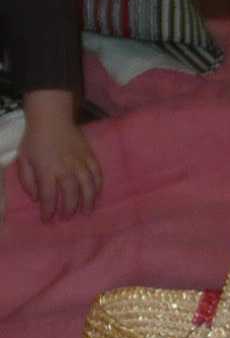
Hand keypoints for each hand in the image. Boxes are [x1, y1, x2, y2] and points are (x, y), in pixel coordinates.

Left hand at [15, 91, 102, 221]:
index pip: (48, 196)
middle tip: (67, 217)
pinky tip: (96, 193)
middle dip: (69, 209)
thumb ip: (28, 181)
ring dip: (88, 201)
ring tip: (86, 211)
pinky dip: (98, 185)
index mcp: (46, 170)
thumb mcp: (23, 160)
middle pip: (71, 194)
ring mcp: (79, 161)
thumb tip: (37, 197)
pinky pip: (97, 173)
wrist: (51, 117)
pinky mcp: (89, 155)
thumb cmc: (35, 139)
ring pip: (88, 186)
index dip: (48, 211)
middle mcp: (65, 168)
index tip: (47, 219)